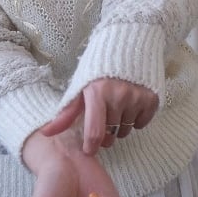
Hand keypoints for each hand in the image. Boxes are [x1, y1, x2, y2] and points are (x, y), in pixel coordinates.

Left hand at [37, 78, 158, 154]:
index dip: (91, 146)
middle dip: (106, 134)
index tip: (89, 150)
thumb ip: (66, 113)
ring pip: (127, 130)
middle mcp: (118, 96)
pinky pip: (142, 123)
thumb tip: (45, 133)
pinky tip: (131, 106)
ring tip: (117, 110)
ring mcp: (137, 97)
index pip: (95, 131)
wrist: (126, 45)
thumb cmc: (98, 69)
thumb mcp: (80, 88)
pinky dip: (136, 120)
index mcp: (97, 94)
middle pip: (111, 134)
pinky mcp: (152, 98)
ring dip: (120, 126)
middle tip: (103, 122)